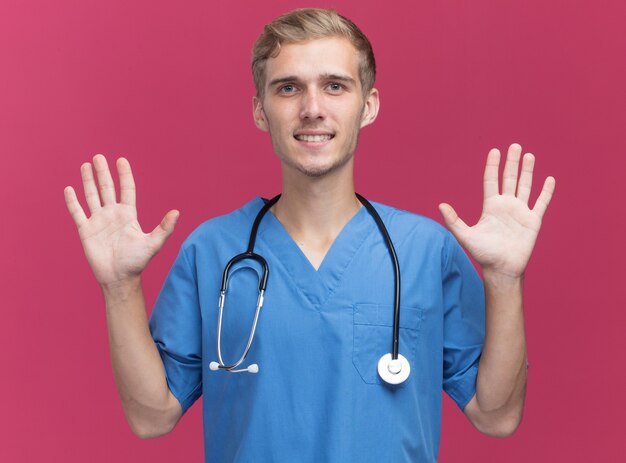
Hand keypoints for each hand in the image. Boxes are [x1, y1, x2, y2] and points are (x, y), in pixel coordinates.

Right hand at [64, 155, 178, 286]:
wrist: (119, 278)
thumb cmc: (137, 262)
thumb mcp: (153, 244)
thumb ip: (165, 228)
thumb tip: (177, 212)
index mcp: (128, 215)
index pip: (127, 189)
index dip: (124, 175)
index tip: (121, 160)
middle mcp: (112, 214)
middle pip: (107, 188)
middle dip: (103, 172)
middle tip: (98, 156)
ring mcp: (98, 221)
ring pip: (91, 196)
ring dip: (88, 181)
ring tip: (85, 165)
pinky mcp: (86, 231)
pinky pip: (77, 213)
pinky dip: (73, 201)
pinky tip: (69, 189)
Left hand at [438, 143, 554, 278]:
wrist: (501, 268)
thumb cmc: (482, 254)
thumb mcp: (465, 236)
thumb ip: (453, 220)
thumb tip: (440, 205)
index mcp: (490, 206)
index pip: (491, 180)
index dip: (492, 166)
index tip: (494, 151)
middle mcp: (506, 206)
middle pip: (509, 178)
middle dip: (511, 162)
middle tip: (514, 145)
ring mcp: (520, 212)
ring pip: (525, 186)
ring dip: (528, 171)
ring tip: (529, 155)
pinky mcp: (533, 221)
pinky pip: (541, 203)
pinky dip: (546, 192)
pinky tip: (549, 179)